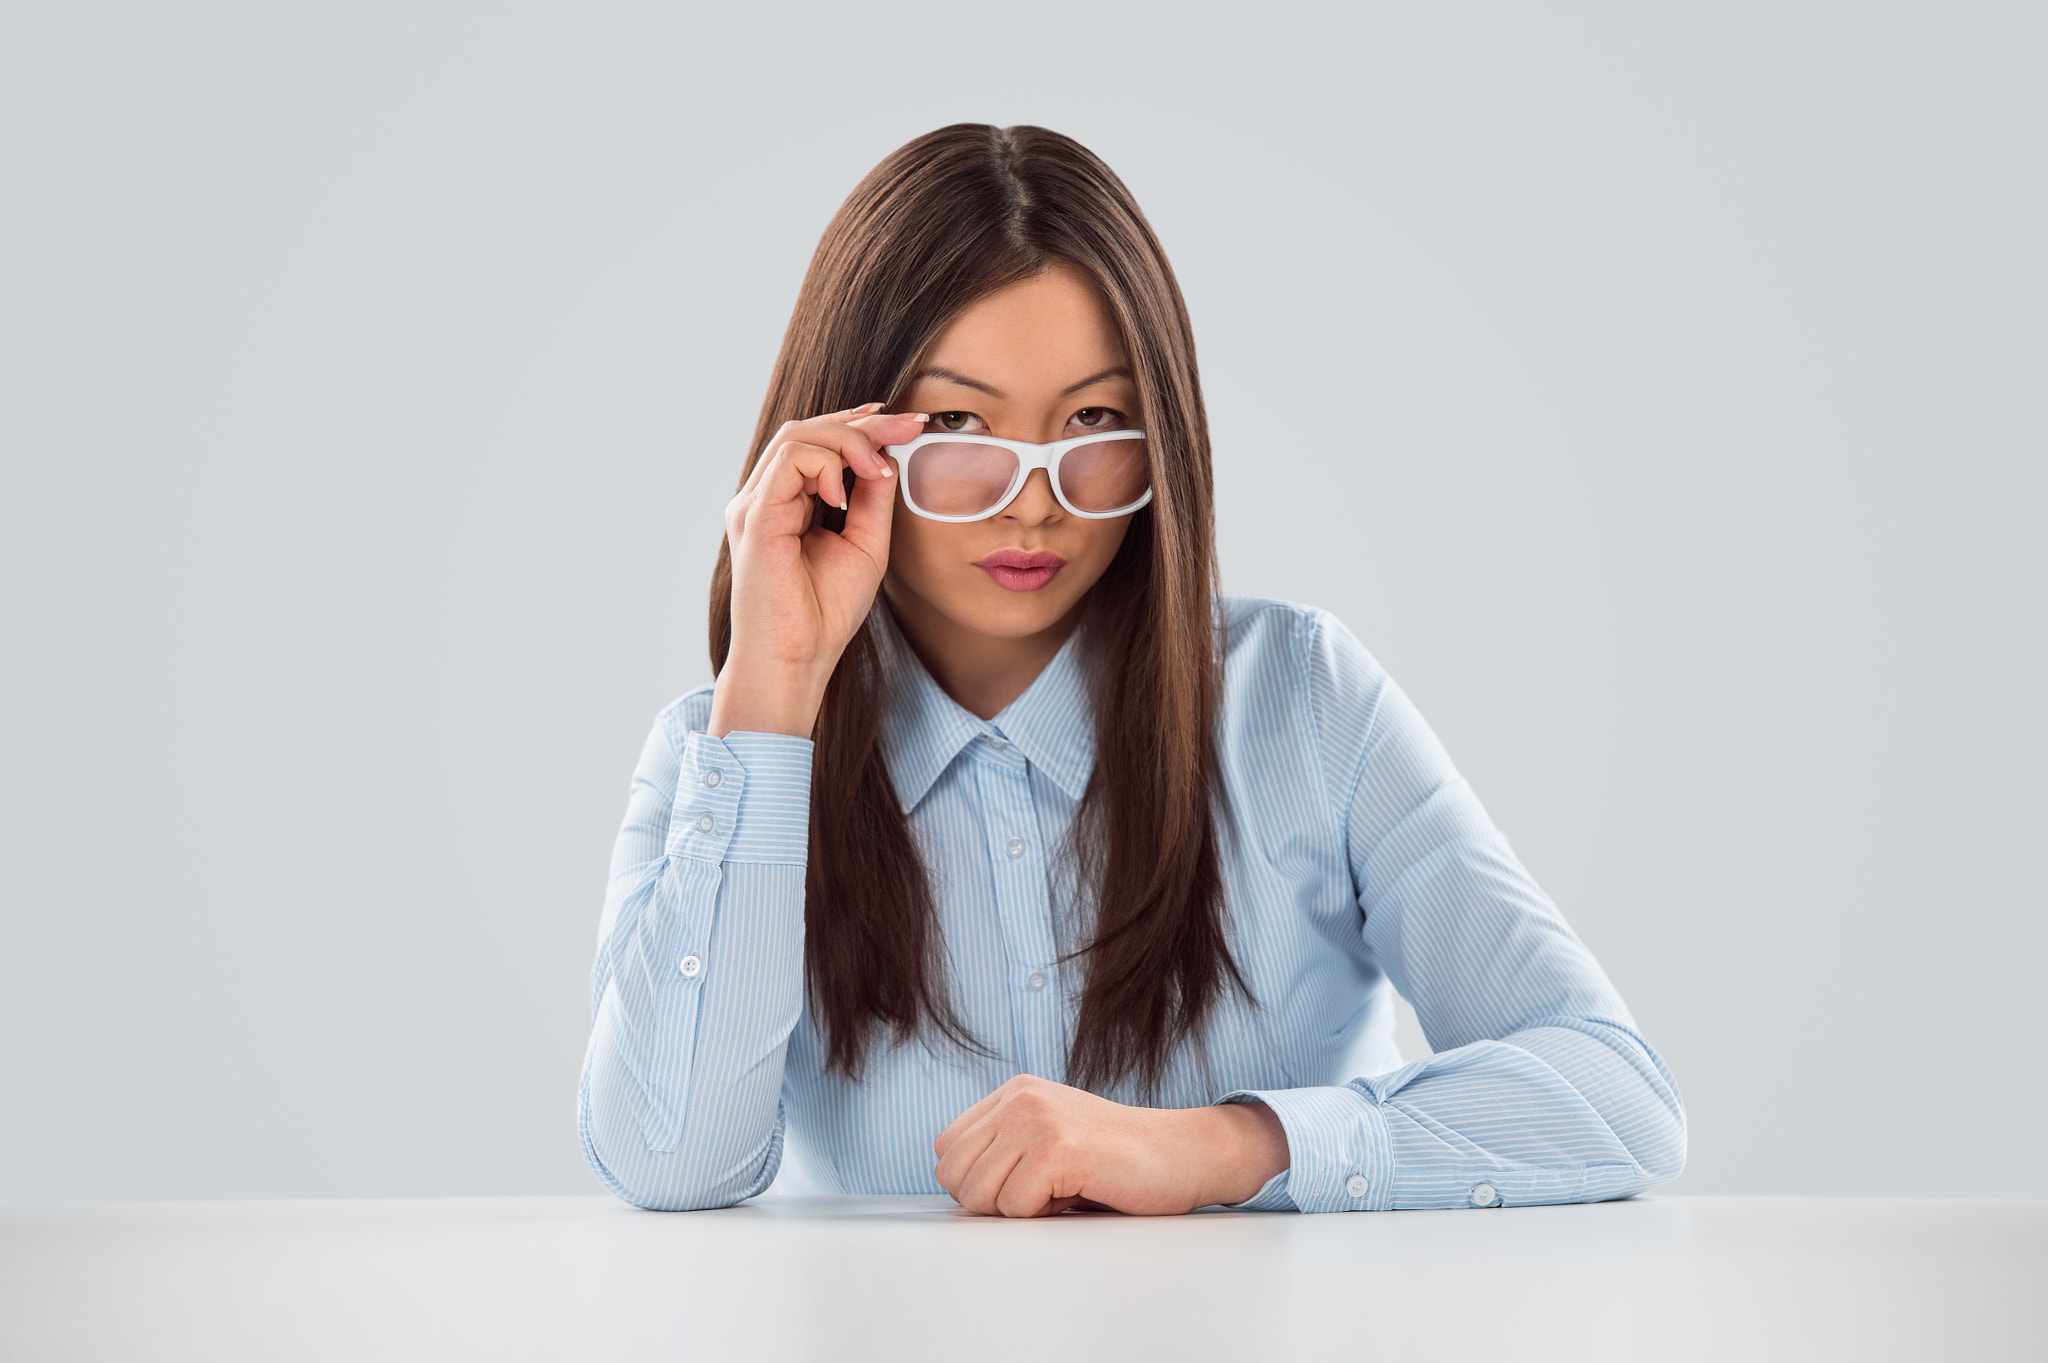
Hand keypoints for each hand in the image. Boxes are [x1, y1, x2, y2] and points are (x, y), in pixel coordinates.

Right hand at [709, 403, 925, 738]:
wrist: (797, 661)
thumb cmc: (825, 613)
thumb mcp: (866, 543)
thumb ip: (873, 498)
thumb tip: (888, 454)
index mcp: (787, 503)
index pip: (819, 443)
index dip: (863, 427)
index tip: (908, 426)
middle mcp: (765, 498)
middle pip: (808, 430)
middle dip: (863, 422)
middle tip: (909, 426)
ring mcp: (754, 504)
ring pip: (797, 436)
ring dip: (849, 440)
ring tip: (878, 466)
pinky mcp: (754, 516)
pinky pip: (789, 460)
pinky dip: (827, 464)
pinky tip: (846, 495)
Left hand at [931, 1074, 1289, 1217]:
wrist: (1183, 1155)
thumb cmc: (1118, 1161)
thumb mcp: (1049, 1141)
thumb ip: (1003, 1152)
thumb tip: (955, 1189)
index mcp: (1015, 1093)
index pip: (947, 1149)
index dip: (977, 1182)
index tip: (1021, 1185)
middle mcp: (1020, 1098)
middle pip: (954, 1174)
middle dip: (991, 1202)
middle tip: (1041, 1196)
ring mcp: (1038, 1119)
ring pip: (978, 1194)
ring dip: (1018, 1211)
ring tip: (1060, 1193)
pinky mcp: (1058, 1148)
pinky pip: (1014, 1207)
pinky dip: (1043, 1217)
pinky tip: (1076, 1195)